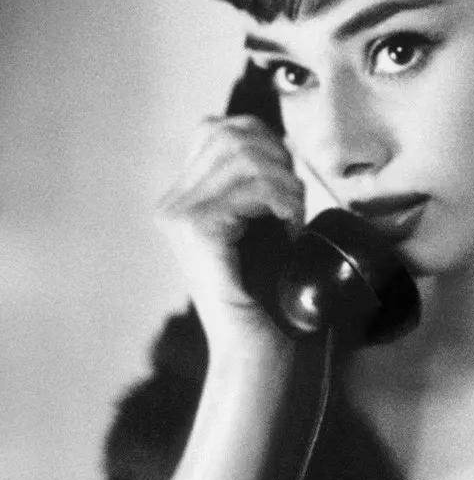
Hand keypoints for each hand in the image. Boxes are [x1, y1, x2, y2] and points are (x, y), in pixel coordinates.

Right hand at [155, 115, 305, 347]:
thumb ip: (259, 181)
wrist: (265, 349)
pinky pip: (251, 186)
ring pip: (243, 155)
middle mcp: (171, 204)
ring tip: (294, 216)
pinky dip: (282, 199)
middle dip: (277, 159)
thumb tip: (279, 140)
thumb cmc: (274, 292)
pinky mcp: (195, 229)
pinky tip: (289, 226)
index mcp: (182, 199)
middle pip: (231, 134)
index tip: (289, 181)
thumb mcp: (265, 221)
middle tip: (295, 202)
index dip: (264, 141)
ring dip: (284, 182)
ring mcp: (178, 216)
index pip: (219, 129)